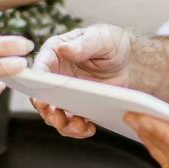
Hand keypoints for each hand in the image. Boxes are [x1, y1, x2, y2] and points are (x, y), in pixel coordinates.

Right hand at [30, 23, 135, 138]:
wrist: (130, 62)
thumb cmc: (113, 43)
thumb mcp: (100, 38)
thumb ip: (83, 44)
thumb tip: (63, 48)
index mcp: (57, 52)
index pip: (41, 65)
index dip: (37, 79)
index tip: (40, 90)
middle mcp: (56, 73)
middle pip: (41, 94)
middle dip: (45, 108)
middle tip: (56, 115)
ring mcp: (65, 92)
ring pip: (53, 112)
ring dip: (61, 123)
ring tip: (78, 125)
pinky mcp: (76, 106)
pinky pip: (70, 122)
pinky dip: (76, 129)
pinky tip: (89, 127)